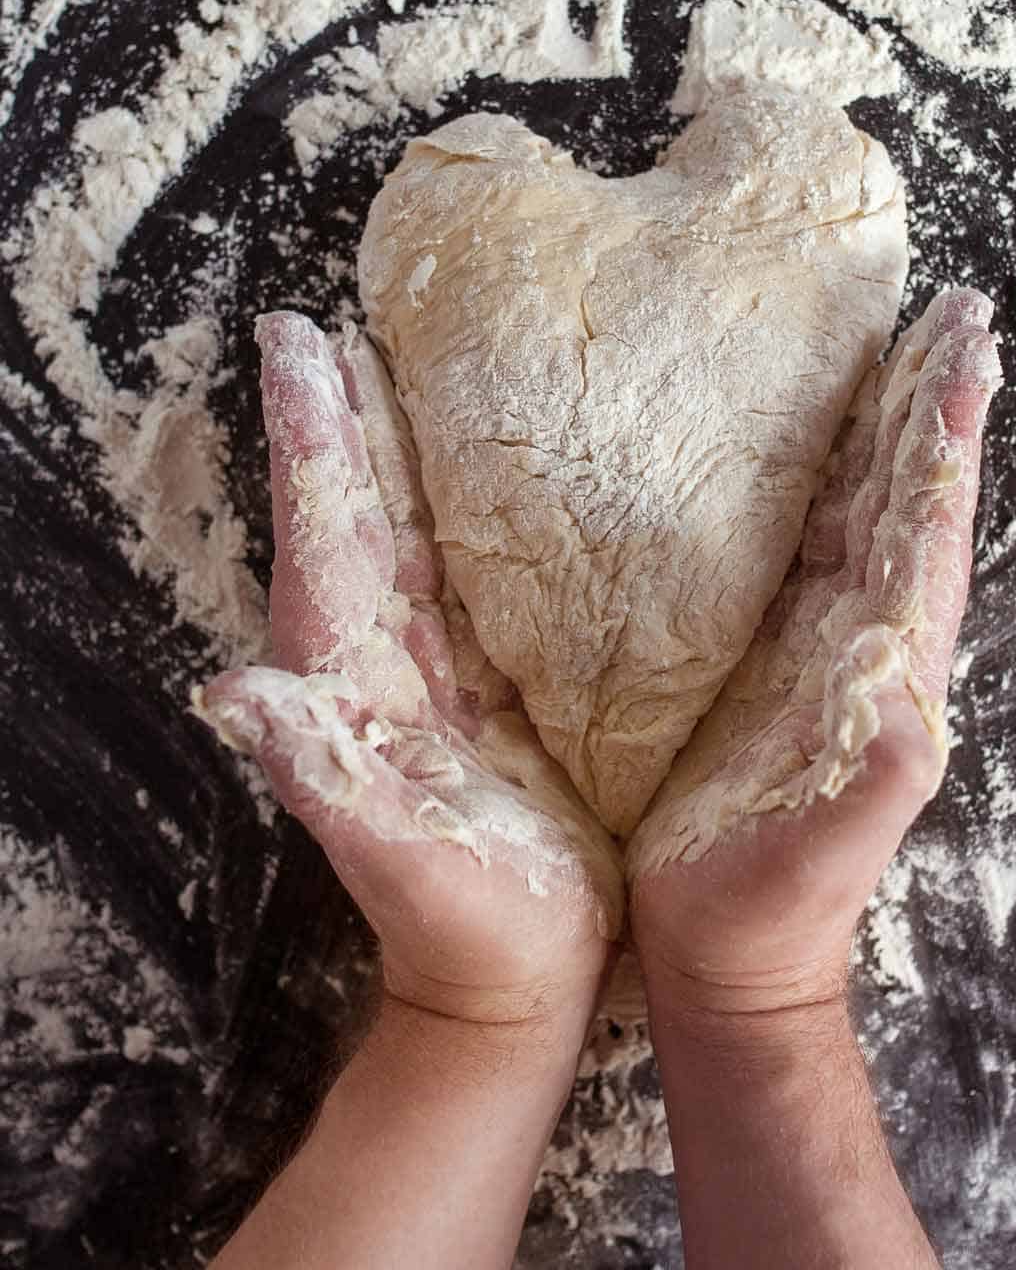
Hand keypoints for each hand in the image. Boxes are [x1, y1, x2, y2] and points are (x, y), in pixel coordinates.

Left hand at [195, 313, 622, 1033]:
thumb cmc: (459, 916)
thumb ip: (316, 770)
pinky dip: (460, 502)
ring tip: (392, 357)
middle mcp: (374, 646)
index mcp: (345, 666)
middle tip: (335, 318)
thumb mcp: (391, 846)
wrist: (507, 976)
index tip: (297, 337)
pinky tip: (486, 467)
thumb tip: (229, 691)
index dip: (308, 429)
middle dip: (339, 408)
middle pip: (352, 499)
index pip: (320, 521)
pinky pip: (459, 564)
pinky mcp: (481, 677)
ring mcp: (425, 659)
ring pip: (403, 520)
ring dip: (393, 439)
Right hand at [628, 288, 1000, 1016]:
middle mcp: (861, 633)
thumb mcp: (840, 831)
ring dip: (877, 426)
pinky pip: (791, 544)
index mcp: (893, 660)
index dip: (946, 434)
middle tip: (942, 313)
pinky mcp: (755, 652)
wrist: (731, 952)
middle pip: (900, 492)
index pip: (929, 521)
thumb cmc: (783, 895)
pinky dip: (807, 480)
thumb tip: (906, 685)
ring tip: (891, 347)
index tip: (965, 346)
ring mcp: (813, 640)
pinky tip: (795, 441)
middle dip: (923, 403)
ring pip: (853, 506)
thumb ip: (878, 759)